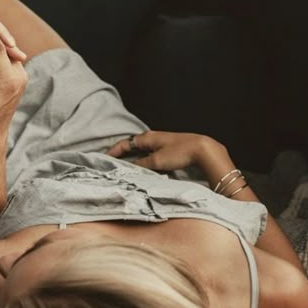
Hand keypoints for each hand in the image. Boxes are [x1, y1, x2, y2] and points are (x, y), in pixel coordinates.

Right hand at [106, 130, 225, 171]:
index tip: (104, 159)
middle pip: (131, 147)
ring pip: (140, 152)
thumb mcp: (157, 161)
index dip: (113, 151)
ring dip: (132, 159)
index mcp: (146, 137)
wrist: (203, 150)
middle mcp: (152, 138)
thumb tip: (129, 168)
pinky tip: (143, 169)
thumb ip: (141, 164)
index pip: (124, 143)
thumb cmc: (180, 152)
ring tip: (125, 169)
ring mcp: (160, 143)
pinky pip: (149, 155)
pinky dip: (143, 161)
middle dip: (121, 155)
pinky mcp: (168, 150)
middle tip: (112, 165)